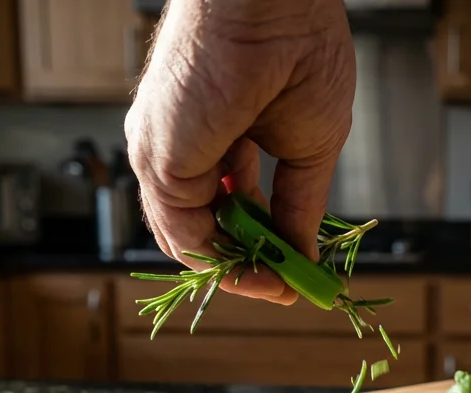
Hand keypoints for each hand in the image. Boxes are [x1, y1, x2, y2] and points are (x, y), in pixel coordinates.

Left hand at [126, 0, 355, 305]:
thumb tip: (303, 257)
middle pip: (199, 229)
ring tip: (278, 282)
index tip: (290, 272)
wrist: (276, 5)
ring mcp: (163, 155)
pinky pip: (184, 232)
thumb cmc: (295, 49)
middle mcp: (175, 147)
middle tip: (285, 286)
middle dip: (245, 265)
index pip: (220, 208)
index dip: (256, 245)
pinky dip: (223, 262)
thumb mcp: (309, 148)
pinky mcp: (161, 161)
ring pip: (187, 238)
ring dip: (235, 271)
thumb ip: (298, 206)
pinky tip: (262, 267)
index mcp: (207, 136)